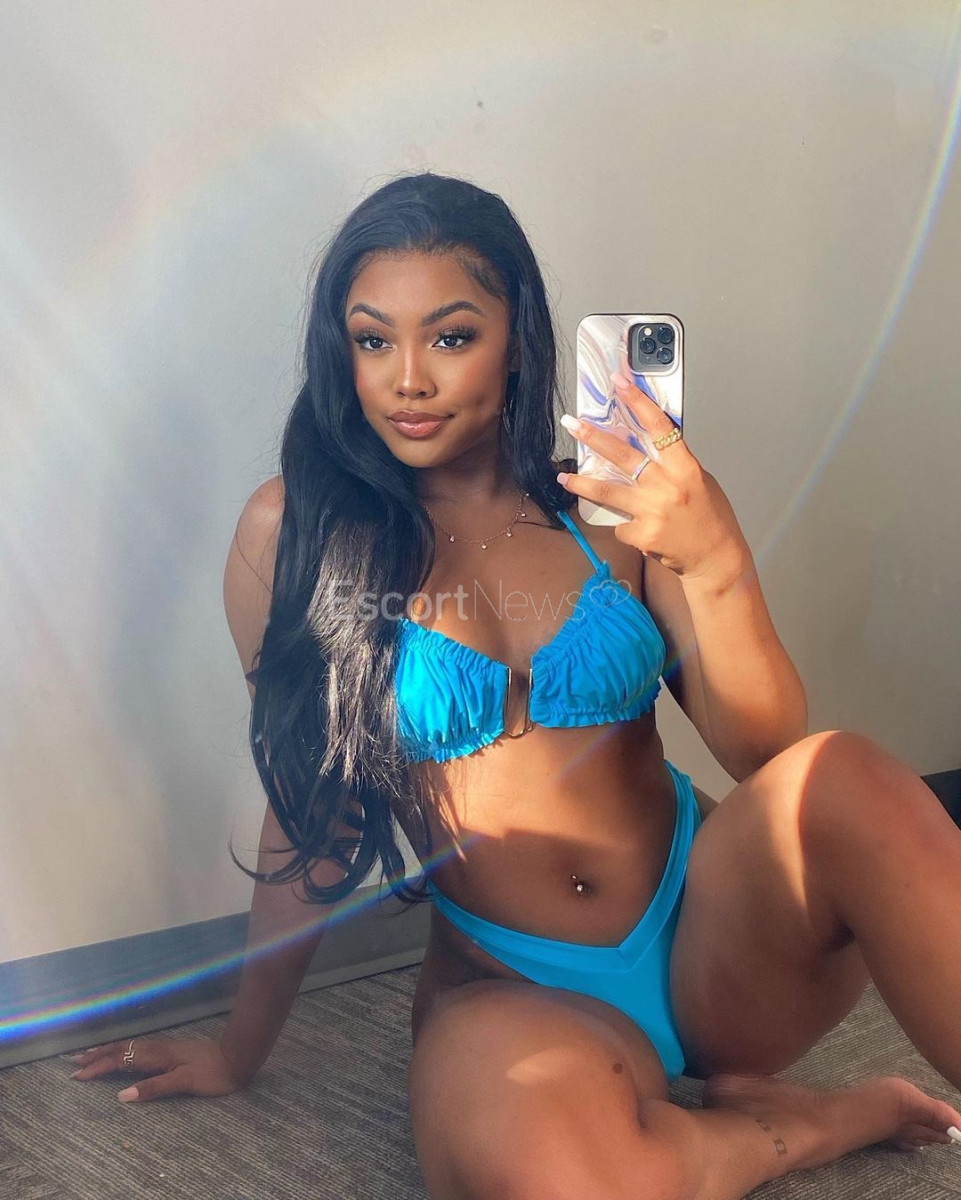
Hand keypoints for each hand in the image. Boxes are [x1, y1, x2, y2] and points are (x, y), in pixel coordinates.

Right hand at [67, 1034, 249, 1102]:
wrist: (238, 1057)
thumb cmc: (213, 1073)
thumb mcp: (184, 1082)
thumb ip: (154, 1087)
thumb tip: (122, 1095)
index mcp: (158, 1056)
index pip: (122, 1060)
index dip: (99, 1067)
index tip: (78, 1075)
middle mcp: (159, 1048)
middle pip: (123, 1049)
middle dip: (98, 1055)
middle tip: (75, 1061)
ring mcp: (166, 1047)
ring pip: (131, 1046)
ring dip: (110, 1050)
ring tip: (92, 1054)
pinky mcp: (173, 1049)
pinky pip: (140, 1047)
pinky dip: (125, 1049)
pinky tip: (126, 1052)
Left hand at [558, 350, 749, 585]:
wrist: (715, 557)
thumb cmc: (709, 516)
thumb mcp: (699, 480)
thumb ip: (672, 464)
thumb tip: (645, 445)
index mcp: (685, 468)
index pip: (659, 427)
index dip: (638, 402)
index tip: (619, 382)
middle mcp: (667, 486)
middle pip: (623, 456)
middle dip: (593, 437)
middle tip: (572, 423)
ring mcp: (652, 511)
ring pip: (607, 491)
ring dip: (582, 482)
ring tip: (563, 476)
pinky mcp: (641, 534)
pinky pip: (619, 524)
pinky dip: (623, 524)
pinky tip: (638, 529)